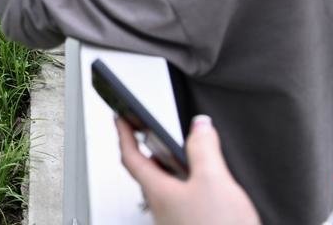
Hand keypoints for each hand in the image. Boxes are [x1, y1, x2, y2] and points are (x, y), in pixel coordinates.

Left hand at [117, 115, 259, 224]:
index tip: (119, 118)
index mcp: (158, 192)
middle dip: (148, 152)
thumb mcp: (214, 181)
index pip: (130, 157)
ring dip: (170, 171)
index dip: (123, 133)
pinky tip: (204, 189)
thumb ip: (204, 149)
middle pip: (147, 175)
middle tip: (147, 134)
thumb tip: (199, 125)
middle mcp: (162, 208)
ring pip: (165, 190)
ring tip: (182, 157)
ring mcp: (175, 221)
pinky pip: (181, 203)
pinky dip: (187, 188)